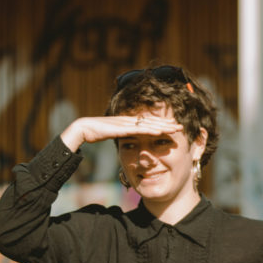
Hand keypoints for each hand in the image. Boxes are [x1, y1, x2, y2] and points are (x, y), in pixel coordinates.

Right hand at [60, 115, 182, 151]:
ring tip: (176, 128)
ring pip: (149, 124)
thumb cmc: (95, 133)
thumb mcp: (114, 136)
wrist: (82, 129)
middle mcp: (129, 120)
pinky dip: (151, 130)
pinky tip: (161, 131)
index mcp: (128, 122)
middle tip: (181, 125)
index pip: (148, 122)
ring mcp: (125, 123)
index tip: (174, 126)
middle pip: (152, 121)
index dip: (161, 123)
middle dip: (167, 123)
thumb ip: (124, 137)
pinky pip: (139, 129)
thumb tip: (132, 142)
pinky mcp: (121, 127)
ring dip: (163, 126)